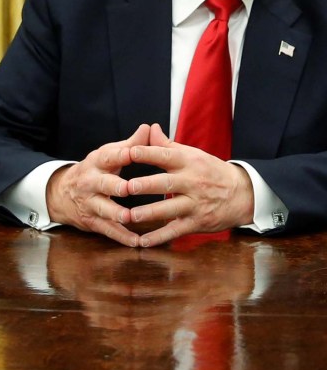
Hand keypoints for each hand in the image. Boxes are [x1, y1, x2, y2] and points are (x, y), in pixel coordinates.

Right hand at [45, 124, 152, 246]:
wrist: (62, 193)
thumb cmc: (95, 170)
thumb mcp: (108, 154)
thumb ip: (132, 144)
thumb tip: (151, 127)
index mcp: (97, 162)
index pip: (109, 157)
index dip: (121, 154)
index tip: (134, 153)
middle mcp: (91, 182)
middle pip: (103, 184)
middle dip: (115, 186)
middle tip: (128, 188)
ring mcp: (90, 203)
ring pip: (103, 209)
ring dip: (116, 214)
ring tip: (130, 217)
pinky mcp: (92, 221)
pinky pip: (108, 230)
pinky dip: (121, 237)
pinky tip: (136, 241)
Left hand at [127, 124, 253, 246]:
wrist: (244, 194)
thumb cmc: (210, 171)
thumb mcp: (192, 155)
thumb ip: (167, 145)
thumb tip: (149, 128)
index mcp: (189, 162)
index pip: (166, 156)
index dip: (147, 153)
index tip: (128, 152)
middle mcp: (192, 182)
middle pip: (166, 184)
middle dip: (146, 185)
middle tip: (126, 187)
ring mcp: (194, 204)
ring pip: (169, 209)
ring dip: (148, 213)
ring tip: (129, 216)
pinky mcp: (196, 223)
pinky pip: (175, 231)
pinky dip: (158, 237)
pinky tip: (142, 241)